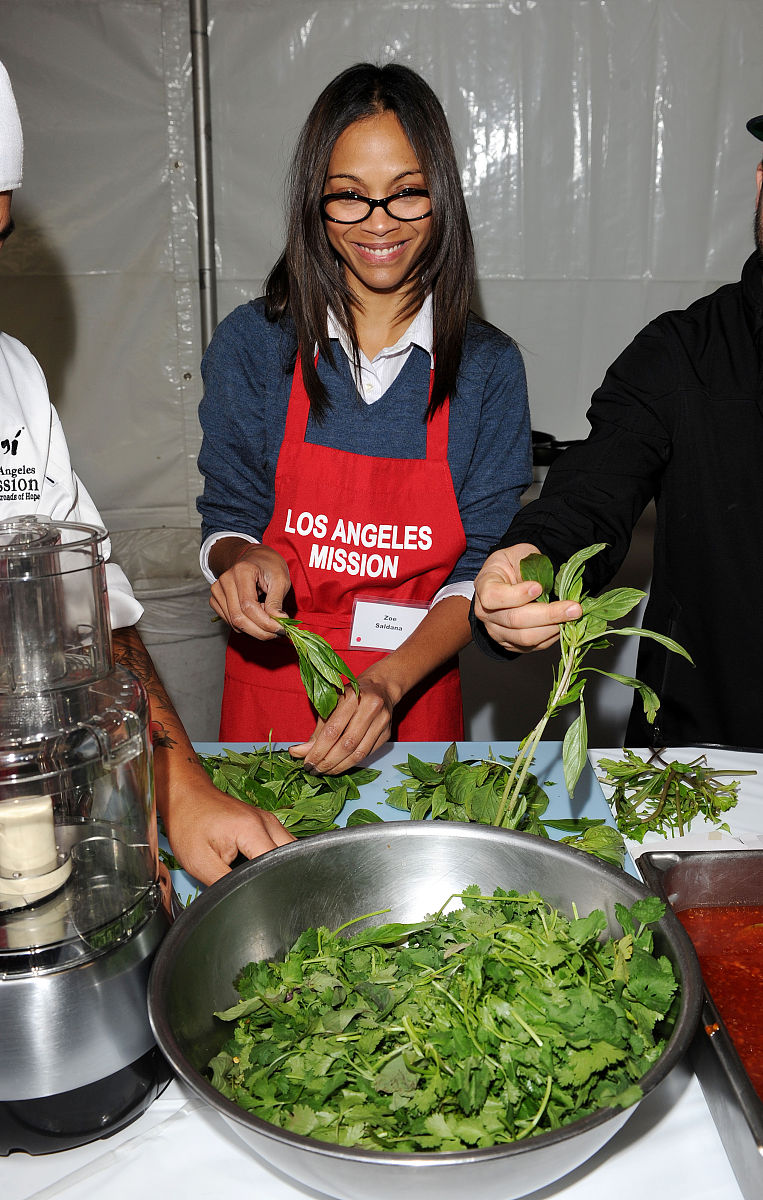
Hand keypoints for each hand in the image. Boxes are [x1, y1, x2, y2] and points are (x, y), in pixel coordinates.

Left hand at [163, 773, 295, 885]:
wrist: (185, 795)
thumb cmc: (188, 824)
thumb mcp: (199, 862)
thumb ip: (223, 883)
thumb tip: (241, 900)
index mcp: (252, 830)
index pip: (277, 865)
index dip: (271, 886)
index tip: (260, 897)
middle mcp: (267, 822)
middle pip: (292, 857)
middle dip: (281, 877)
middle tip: (262, 891)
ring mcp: (269, 820)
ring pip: (290, 849)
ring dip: (280, 866)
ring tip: (261, 879)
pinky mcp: (266, 822)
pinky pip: (282, 842)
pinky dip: (277, 857)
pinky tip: (261, 866)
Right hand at [210, 544, 290, 639]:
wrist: (255, 558)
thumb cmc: (270, 567)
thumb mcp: (280, 579)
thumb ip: (276, 601)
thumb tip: (277, 622)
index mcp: (242, 571)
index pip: (248, 606)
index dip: (265, 622)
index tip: (281, 629)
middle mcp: (225, 580)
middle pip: (238, 617)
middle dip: (260, 631)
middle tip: (277, 633)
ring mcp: (217, 590)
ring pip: (234, 622)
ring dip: (254, 629)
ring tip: (268, 618)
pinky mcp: (215, 599)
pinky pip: (229, 621)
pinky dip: (245, 625)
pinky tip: (256, 615)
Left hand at [289, 667, 397, 774]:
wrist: (380, 688)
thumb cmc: (350, 696)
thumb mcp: (330, 706)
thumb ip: (317, 731)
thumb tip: (299, 753)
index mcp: (351, 697)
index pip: (332, 731)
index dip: (318, 751)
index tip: (307, 762)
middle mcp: (370, 708)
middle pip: (346, 745)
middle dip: (327, 762)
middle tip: (314, 770)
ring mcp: (381, 721)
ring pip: (358, 753)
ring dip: (339, 767)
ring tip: (324, 771)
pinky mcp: (387, 733)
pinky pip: (367, 754)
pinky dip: (351, 763)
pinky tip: (339, 766)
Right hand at [473, 542, 581, 651]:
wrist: (505, 581)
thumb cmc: (512, 564)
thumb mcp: (519, 553)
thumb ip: (529, 565)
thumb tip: (545, 584)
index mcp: (485, 586)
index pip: (494, 597)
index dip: (516, 595)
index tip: (539, 587)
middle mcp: (486, 613)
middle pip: (515, 620)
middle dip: (548, 615)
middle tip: (574, 608)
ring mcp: (497, 631)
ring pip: (525, 637)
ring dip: (553, 628)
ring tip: (573, 617)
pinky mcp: (511, 644)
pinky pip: (533, 646)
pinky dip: (551, 637)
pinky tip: (564, 624)